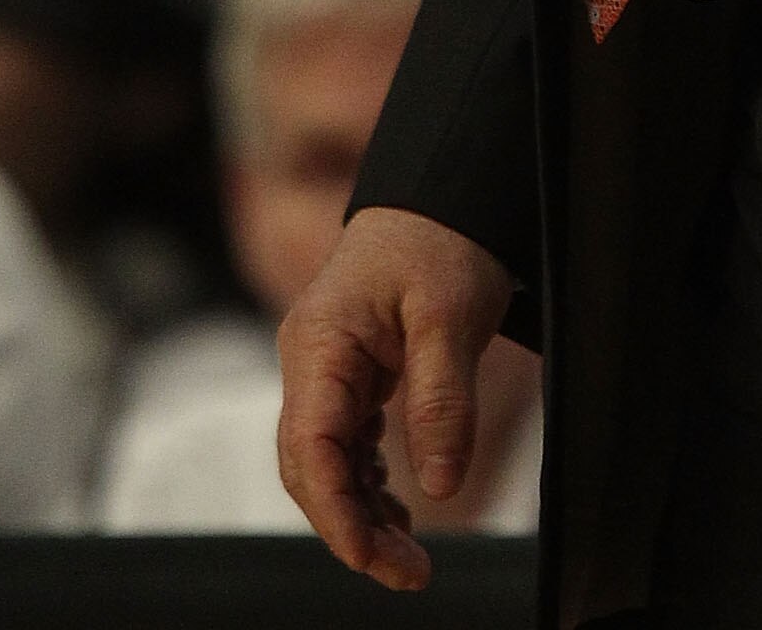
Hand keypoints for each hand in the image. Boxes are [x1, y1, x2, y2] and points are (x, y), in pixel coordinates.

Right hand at [278, 206, 515, 589]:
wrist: (442, 190)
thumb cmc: (442, 239)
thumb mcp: (451, 315)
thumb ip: (441, 399)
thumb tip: (440, 488)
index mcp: (319, 344)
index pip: (311, 449)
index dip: (337, 514)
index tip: (374, 560)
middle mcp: (310, 360)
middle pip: (311, 467)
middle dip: (353, 527)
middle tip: (410, 571)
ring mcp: (326, 367)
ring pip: (327, 460)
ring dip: (362, 510)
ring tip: (411, 553)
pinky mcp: (349, 371)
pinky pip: (346, 440)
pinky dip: (369, 479)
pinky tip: (400, 506)